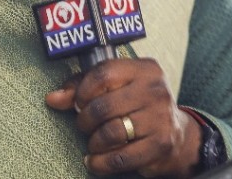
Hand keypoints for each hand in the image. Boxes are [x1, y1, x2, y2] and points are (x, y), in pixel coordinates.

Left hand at [46, 58, 202, 176]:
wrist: (179, 134)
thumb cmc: (138, 104)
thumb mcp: (116, 86)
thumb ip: (83, 86)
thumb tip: (52, 98)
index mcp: (144, 69)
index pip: (104, 73)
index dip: (83, 90)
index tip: (78, 103)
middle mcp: (155, 90)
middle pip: (104, 105)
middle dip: (85, 120)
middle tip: (84, 125)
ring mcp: (161, 118)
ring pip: (111, 132)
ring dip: (94, 142)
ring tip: (93, 142)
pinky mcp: (161, 144)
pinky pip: (121, 157)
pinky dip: (101, 163)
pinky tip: (94, 161)